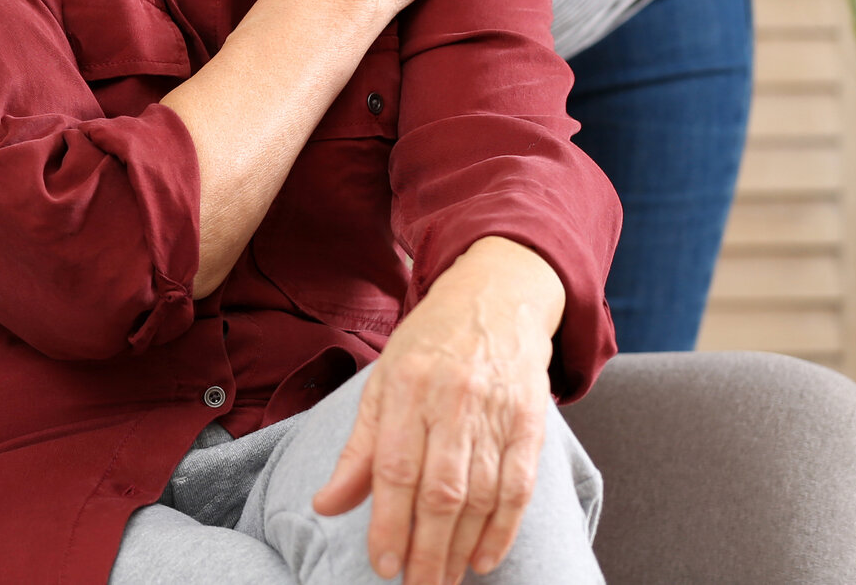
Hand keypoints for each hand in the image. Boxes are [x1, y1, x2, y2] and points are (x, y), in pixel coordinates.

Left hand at [313, 238, 564, 582]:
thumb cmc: (428, 346)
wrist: (495, 299)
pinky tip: (483, 559)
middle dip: (426, 550)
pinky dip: (501, 530)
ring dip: (461, 548)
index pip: (395, 468)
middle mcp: (453, 401)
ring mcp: (496, 412)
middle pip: (441, 491)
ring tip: (442, 580)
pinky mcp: (530, 423)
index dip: (388, 522)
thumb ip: (358, 449)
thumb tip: (325, 505)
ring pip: (480, 496)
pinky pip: (518, 488)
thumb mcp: (382, 383)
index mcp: (406, 388)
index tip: (382, 563)